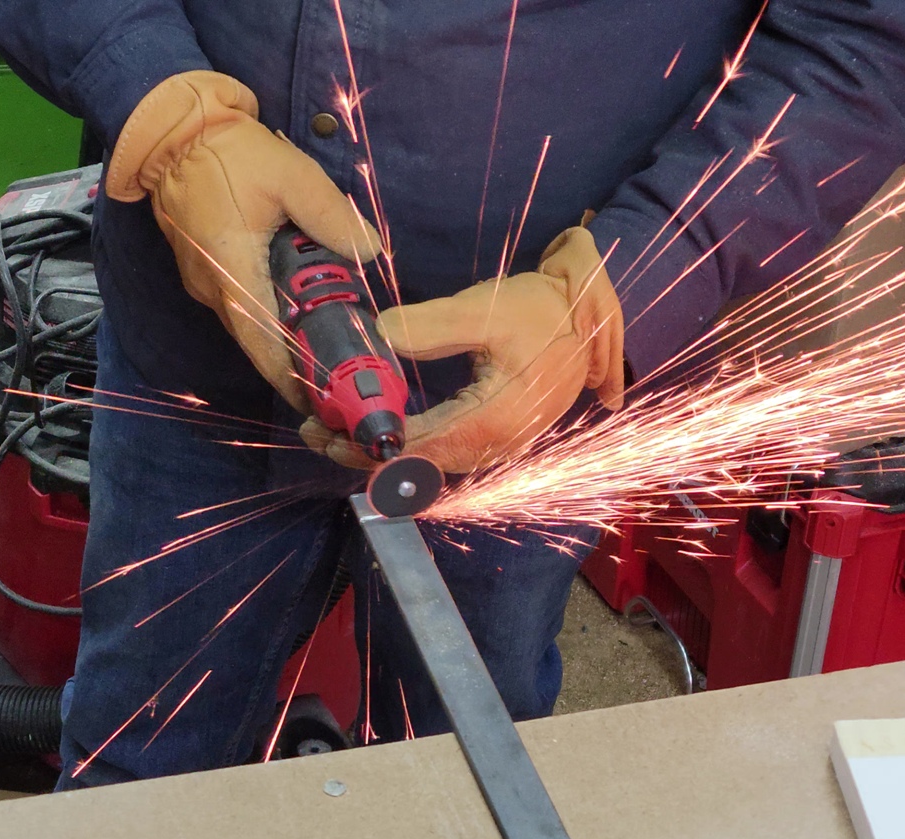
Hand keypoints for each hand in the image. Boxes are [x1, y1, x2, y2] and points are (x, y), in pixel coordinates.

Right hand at [105, 71, 380, 412]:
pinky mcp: (204, 273)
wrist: (174, 131)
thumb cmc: (231, 152)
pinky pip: (241, 305)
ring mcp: (205, 284)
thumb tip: (371, 252)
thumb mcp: (293, 175)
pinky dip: (270, 315)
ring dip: (284, 338)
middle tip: (340, 372)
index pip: (264, 343)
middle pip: (259, 343)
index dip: (293, 377)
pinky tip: (300, 309)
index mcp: (233, 270)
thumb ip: (333, 218)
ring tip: (328, 346)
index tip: (324, 398)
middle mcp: (214, 289)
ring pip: (251, 326)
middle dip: (297, 362)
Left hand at [303, 226, 624, 473]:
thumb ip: (431, 325)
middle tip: (316, 432)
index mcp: (495, 419)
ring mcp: (497, 445)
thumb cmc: (544, 312)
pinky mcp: (493, 437)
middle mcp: (496, 444)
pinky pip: (442, 453)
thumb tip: (377, 335)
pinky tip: (376, 430)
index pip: (421, 446)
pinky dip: (405, 446)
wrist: (589, 320)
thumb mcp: (487, 308)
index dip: (373, 443)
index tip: (331, 430)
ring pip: (429, 463)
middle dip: (365, 451)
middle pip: (419, 464)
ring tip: (333, 432)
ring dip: (381, 451)